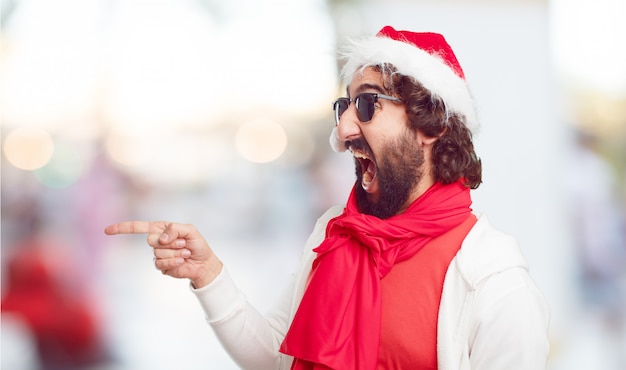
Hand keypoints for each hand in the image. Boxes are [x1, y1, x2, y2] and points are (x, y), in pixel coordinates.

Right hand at [104, 221, 222, 288]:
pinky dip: (174, 261)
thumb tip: (161, 238)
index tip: (107, 231)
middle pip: (151, 240)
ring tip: (184, 253)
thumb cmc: (197, 245)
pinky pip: (162, 263)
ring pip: (158, 253)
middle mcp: (157, 241)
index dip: (122, 228)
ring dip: (175, 252)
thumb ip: (175, 229)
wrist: (203, 263)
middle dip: (170, 242)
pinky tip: (182, 261)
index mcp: (161, 229)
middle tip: (183, 243)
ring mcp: (158, 254)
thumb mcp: (190, 230)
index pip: (138, 227)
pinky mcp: (162, 266)